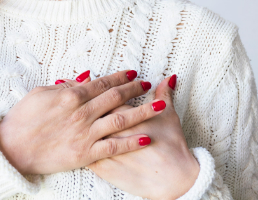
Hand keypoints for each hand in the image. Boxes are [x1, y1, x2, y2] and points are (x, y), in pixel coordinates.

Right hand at [0, 69, 165, 174]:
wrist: (12, 148)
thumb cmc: (23, 119)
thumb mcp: (41, 94)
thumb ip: (65, 86)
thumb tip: (85, 77)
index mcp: (71, 96)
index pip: (102, 83)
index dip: (120, 77)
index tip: (134, 74)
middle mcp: (82, 113)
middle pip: (115, 97)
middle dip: (135, 90)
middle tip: (148, 85)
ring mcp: (85, 134)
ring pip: (121, 119)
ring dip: (142, 112)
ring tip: (160, 107)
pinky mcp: (86, 153)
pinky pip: (114, 147)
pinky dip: (131, 142)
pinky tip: (146, 137)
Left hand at [87, 75, 199, 199]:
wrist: (174, 179)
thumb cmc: (172, 147)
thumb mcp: (169, 116)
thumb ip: (164, 94)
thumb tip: (167, 79)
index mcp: (124, 116)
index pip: (109, 98)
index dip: (108, 93)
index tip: (108, 91)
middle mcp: (110, 131)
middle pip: (94, 113)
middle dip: (92, 107)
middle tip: (92, 104)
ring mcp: (104, 150)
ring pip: (86, 133)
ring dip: (84, 126)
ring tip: (85, 122)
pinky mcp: (102, 167)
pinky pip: (85, 154)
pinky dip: (83, 146)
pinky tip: (83, 141)